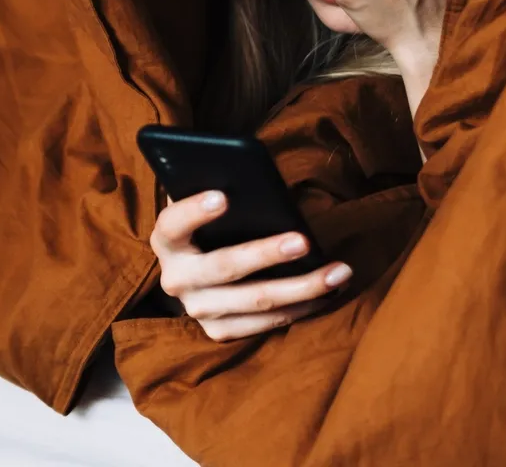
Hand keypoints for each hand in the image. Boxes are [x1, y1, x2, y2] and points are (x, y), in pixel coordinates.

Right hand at [149, 190, 352, 341]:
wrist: (193, 273)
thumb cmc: (210, 226)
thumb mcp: (202, 203)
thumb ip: (215, 188)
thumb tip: (249, 174)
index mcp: (166, 241)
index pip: (173, 223)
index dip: (195, 211)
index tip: (224, 196)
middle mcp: (176, 279)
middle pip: (223, 267)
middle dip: (266, 254)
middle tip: (303, 241)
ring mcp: (197, 310)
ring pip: (255, 301)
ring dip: (301, 287)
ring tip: (338, 272)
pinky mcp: (219, 331)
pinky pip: (266, 324)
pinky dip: (301, 308)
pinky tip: (329, 292)